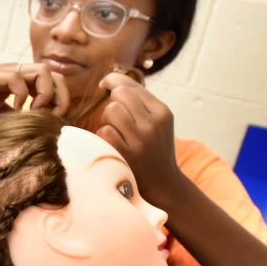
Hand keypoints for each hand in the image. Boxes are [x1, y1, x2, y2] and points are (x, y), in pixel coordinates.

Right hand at [0, 63, 69, 118]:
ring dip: (45, 95)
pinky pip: (18, 79)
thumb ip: (12, 116)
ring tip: (33, 113)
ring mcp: (7, 71)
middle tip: (48, 118)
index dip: (58, 102)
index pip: (55, 83)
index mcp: (22, 80)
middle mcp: (18, 71)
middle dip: (60, 99)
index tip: (48, 121)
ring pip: (43, 72)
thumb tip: (28, 130)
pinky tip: (12, 111)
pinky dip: (21, 97)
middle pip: (56, 75)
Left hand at [96, 72, 181, 203]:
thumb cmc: (153, 149)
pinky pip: (104, 132)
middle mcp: (153, 123)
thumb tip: (113, 81)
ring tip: (115, 131)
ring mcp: (140, 139)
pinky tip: (112, 145)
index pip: (131, 85)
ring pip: (111, 111)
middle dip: (111, 100)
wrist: (163, 184)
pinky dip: (103, 137)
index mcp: (162, 112)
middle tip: (112, 113)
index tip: (104, 85)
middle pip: (119, 94)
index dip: (113, 81)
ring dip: (107, 120)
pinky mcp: (126, 154)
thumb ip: (140, 103)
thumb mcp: (156, 124)